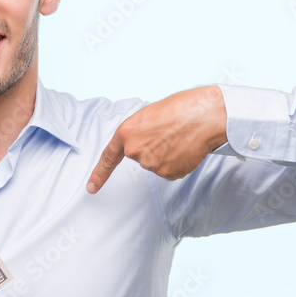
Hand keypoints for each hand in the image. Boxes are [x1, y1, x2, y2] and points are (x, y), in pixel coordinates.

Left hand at [87, 86, 226, 192]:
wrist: (204, 116)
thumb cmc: (180, 108)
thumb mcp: (149, 114)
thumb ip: (138, 132)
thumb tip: (143, 144)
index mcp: (126, 132)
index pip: (108, 157)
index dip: (99, 174)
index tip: (91, 188)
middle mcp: (135, 151)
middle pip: (140, 157)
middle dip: (153, 148)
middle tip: (168, 133)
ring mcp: (151, 164)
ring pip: (156, 165)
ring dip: (167, 155)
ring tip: (179, 138)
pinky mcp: (168, 173)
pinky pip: (170, 171)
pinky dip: (178, 162)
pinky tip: (186, 148)